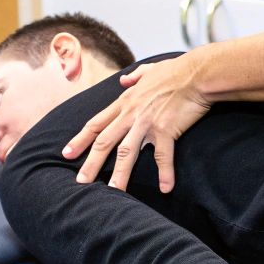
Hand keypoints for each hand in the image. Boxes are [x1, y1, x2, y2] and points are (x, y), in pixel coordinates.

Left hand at [63, 57, 211, 191]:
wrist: (197, 73)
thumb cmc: (176, 70)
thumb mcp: (149, 69)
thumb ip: (135, 76)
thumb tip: (124, 80)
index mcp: (125, 102)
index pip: (96, 123)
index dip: (80, 139)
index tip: (66, 153)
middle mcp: (131, 114)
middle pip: (105, 142)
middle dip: (90, 163)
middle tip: (80, 182)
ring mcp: (147, 123)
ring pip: (127, 153)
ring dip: (119, 175)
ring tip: (112, 193)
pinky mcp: (166, 130)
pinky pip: (163, 156)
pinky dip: (165, 173)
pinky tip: (166, 189)